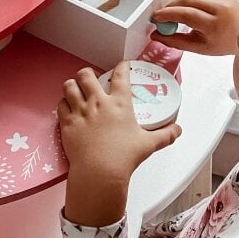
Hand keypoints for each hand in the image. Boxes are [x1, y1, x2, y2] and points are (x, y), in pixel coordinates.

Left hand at [58, 62, 181, 225]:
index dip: (121, 67)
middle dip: (87, 74)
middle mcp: (97, 102)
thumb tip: (177, 130)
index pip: (120, 76)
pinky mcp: (67, 123)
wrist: (100, 172)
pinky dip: (64, 103)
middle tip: (91, 79)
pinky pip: (60, 105)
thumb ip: (165, 135)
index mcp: (119, 103)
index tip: (122, 65)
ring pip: (69, 86)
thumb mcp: (148, 144)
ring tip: (76, 90)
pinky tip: (68, 107)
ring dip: (72, 86)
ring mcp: (80, 111)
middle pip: (86, 74)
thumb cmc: (124, 157)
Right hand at [151, 0, 238, 54]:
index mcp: (216, 25)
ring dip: (180, 2)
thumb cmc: (221, 41)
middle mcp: (221, 7)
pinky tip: (192, 5)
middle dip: (171, 6)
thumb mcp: (198, 47)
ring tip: (179, 12)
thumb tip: (155, 35)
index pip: (187, 15)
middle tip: (162, 14)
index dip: (169, 14)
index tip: (156, 16)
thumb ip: (175, 41)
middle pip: (187, 1)